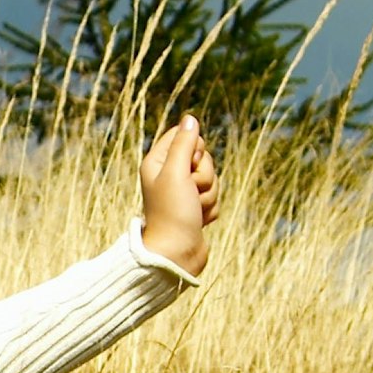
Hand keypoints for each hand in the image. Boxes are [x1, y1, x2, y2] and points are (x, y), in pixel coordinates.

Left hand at [138, 114, 219, 278]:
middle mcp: (168, 176)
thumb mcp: (176, 172)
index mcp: (157, 163)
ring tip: (193, 209)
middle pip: (202, 157)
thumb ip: (183, 144)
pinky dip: (210, 209)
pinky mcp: (195, 208)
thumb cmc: (171, 213)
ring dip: (208, 194)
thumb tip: (189, 119)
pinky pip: (215, 198)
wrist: (176, 252)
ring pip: (212, 178)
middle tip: (190, 191)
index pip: (183, 136)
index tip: (187, 164)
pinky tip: (198, 220)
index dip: (193, 148)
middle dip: (204, 175)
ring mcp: (183, 193)